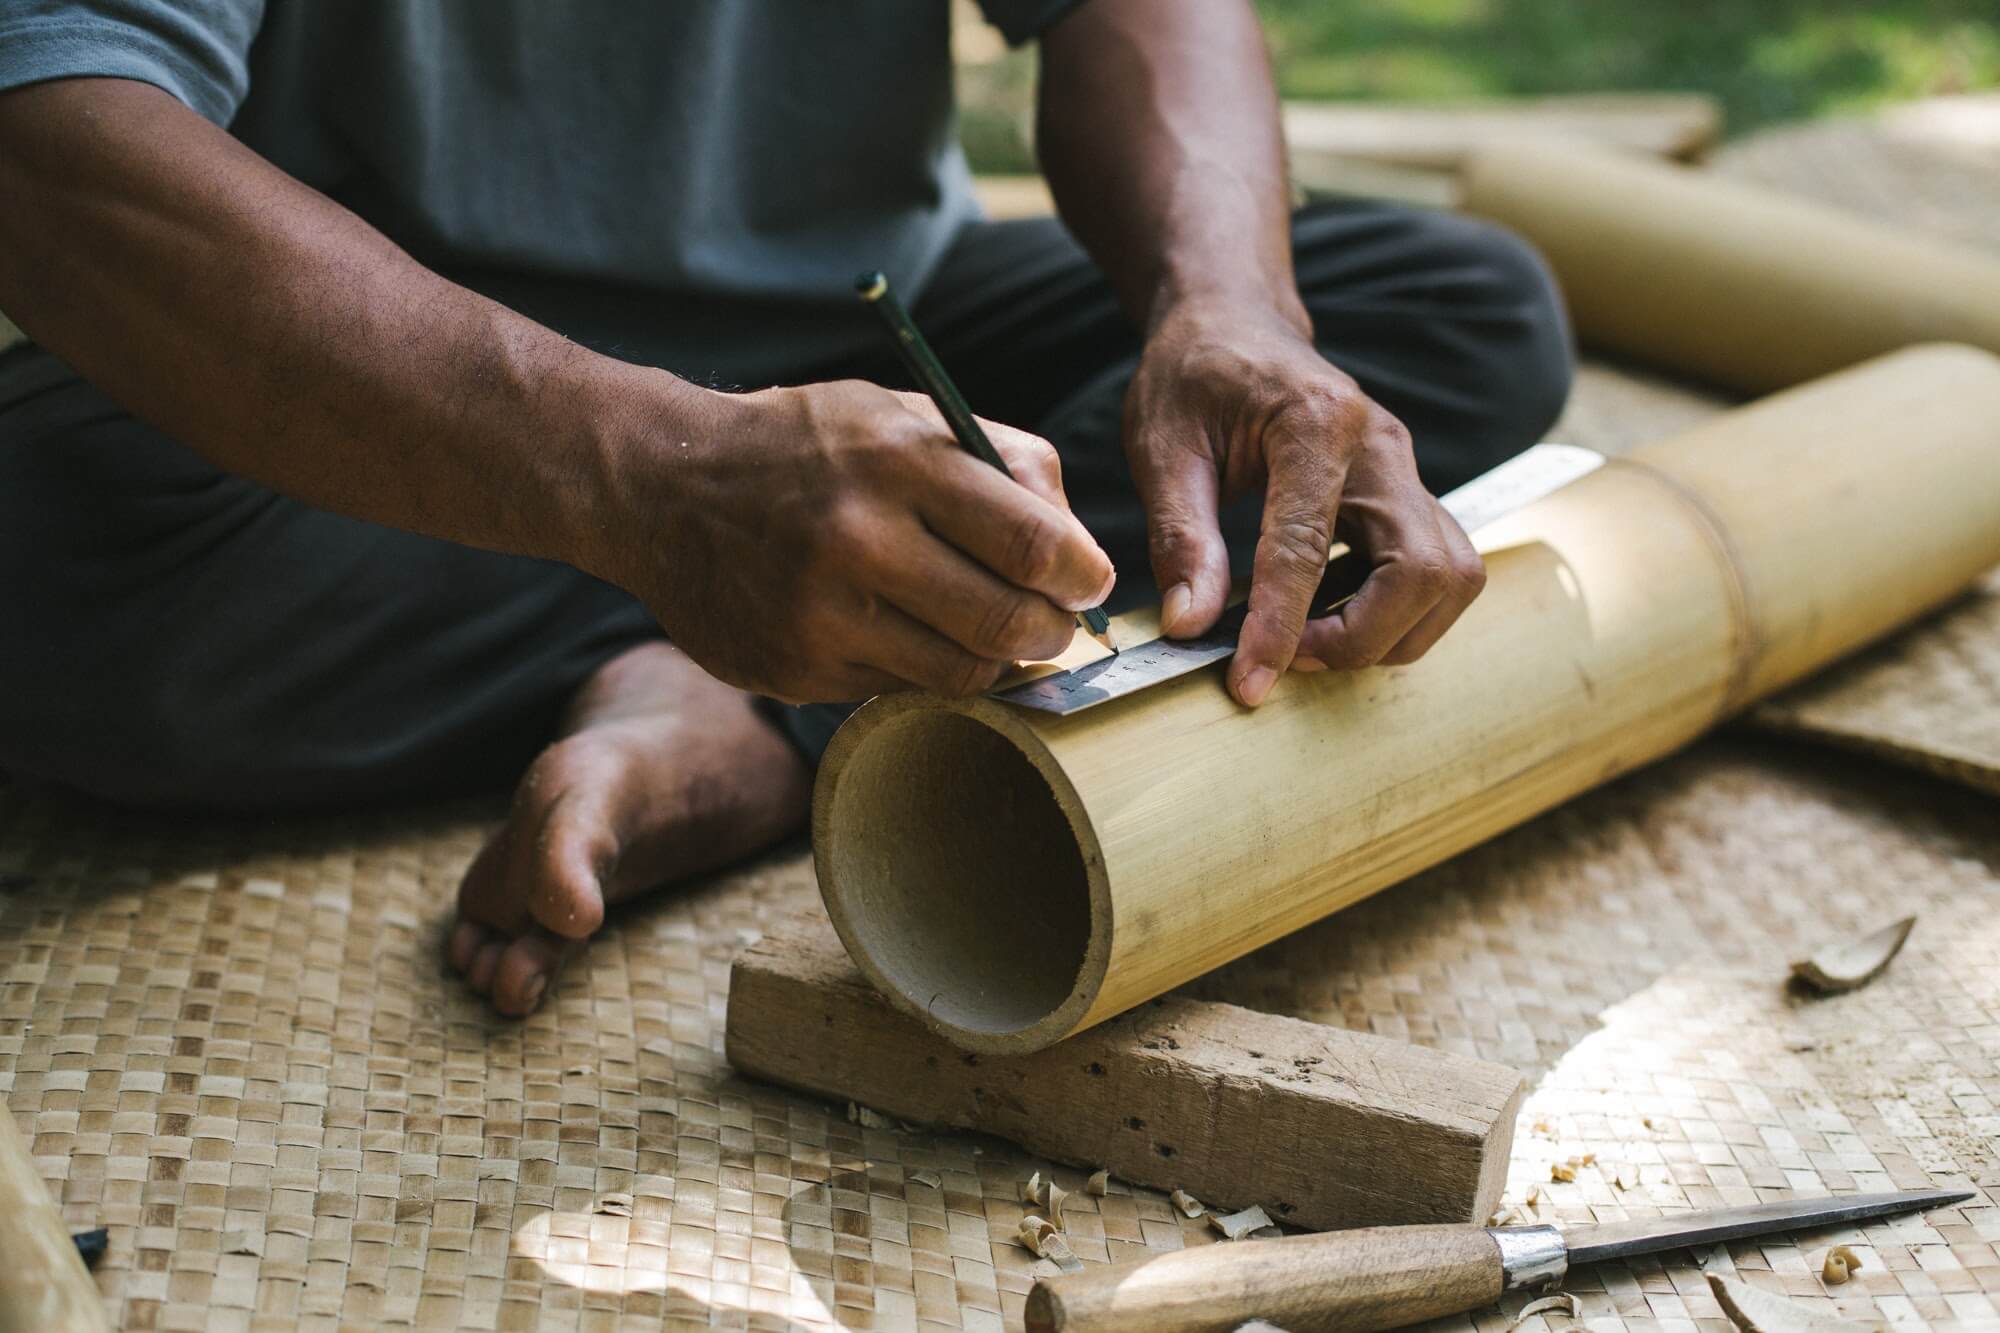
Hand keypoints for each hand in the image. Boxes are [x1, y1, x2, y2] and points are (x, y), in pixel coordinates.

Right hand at [595, 378, 1114, 702]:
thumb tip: (1079, 547)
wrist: (663, 486)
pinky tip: (914, 638)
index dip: (1084, 576)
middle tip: (1057, 625)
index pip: (1034, 544)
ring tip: (998, 636)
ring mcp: (821, 614)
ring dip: (1000, 663)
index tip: (1090, 581)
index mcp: (897, 461)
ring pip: (961, 673)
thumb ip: (1001, 461)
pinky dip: (925, 672)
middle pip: (1007, 622)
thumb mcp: (901, 413)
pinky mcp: (794, 669)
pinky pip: (899, 690)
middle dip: (1055, 632)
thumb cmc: (809, 446)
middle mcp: (858, 539)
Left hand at [1125, 302, 1485, 705]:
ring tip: (1305, 639)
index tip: (1248, 682)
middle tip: (1285, 656)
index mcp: (1315, 423)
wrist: (1236, 323)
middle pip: (1424, 570)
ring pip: (1450, 578)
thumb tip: (1190, 627)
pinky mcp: (1407, 495)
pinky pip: (1434, 572)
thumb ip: (1180, 536)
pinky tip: (1323, 613)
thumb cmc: (1194, 375)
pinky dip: (1392, 613)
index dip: (1281, 627)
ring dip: (1389, 632)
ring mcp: (1406, 470)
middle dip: (1361, 637)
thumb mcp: (1162, 445)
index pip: (1310, 549)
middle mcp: (1383, 447)